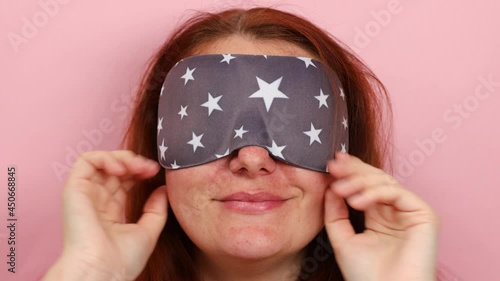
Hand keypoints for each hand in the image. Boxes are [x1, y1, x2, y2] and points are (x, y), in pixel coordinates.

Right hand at [44, 150, 166, 280]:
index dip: (140, 172)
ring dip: (122, 157)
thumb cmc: (121, 259)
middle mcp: (96, 201)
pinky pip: (86, 161)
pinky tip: (121, 168)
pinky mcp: (74, 189)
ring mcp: (85, 194)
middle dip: (135, 162)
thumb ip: (156, 209)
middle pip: (114, 169)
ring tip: (136, 166)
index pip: (124, 181)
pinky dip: (105, 157)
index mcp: (109, 211)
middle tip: (150, 168)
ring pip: (101, 160)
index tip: (155, 172)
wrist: (102, 270)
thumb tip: (163, 189)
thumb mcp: (148, 231)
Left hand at [324, 152, 439, 280]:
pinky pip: (396, 192)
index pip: (365, 184)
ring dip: (359, 181)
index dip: (350, 171)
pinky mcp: (424, 214)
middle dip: (353, 170)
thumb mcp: (342, 238)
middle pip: (376, 178)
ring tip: (340, 189)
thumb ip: (335, 213)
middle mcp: (396, 210)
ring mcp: (410, 211)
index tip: (330, 164)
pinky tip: (355, 202)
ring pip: (385, 181)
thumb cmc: (366, 275)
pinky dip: (374, 192)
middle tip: (333, 165)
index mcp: (379, 214)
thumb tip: (330, 187)